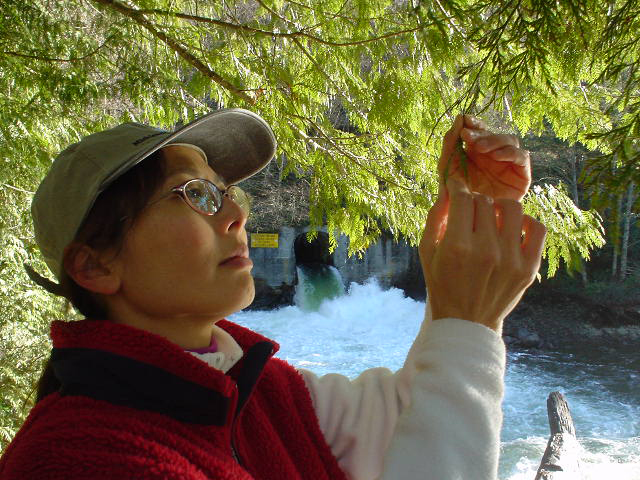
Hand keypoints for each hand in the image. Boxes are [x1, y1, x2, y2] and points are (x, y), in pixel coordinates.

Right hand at [419, 178, 545, 331]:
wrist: (467, 322)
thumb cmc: (442, 285)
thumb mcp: (427, 253)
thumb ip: (436, 218)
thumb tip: (448, 189)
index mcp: (458, 246)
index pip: (464, 198)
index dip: (459, 186)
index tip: (457, 185)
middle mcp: (486, 251)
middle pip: (485, 202)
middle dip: (475, 200)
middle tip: (470, 210)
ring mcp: (511, 260)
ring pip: (512, 208)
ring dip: (499, 206)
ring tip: (492, 216)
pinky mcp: (529, 268)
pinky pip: (537, 228)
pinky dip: (526, 221)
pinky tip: (513, 227)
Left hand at [439, 115, 530, 201]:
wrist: (468, 221)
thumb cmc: (456, 196)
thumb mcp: (447, 168)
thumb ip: (450, 143)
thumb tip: (460, 117)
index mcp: (478, 152)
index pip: (481, 130)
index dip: (475, 123)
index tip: (465, 121)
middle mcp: (495, 156)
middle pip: (494, 134)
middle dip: (481, 133)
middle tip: (467, 136)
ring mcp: (510, 164)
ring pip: (510, 141)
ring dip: (495, 141)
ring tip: (479, 148)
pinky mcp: (522, 176)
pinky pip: (521, 157)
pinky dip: (510, 153)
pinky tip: (496, 156)